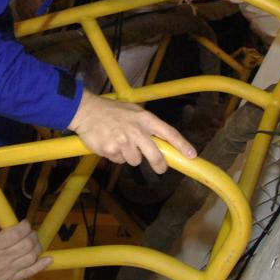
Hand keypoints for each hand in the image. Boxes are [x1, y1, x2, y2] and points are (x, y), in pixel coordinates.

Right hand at [0, 220, 49, 279]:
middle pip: (27, 244)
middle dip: (33, 235)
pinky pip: (30, 273)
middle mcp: (3, 258)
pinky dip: (41, 265)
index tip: (24, 223)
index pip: (17, 232)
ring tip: (34, 243)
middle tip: (30, 233)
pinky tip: (48, 259)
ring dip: (37, 247)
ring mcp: (9, 270)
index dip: (25, 225)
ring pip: (31, 257)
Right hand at [68, 90, 195, 173]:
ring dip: (130, 156)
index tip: (192, 155)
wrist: (86, 111)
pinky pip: (119, 161)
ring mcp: (124, 141)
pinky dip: (116, 156)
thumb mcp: (134, 111)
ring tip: (120, 143)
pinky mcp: (111, 150)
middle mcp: (136, 131)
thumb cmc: (111, 111)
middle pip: (155, 156)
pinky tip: (110, 144)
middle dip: (159, 165)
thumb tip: (161, 143)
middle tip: (160, 168)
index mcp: (145, 119)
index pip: (169, 133)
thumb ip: (147, 125)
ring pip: (135, 160)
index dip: (182, 145)